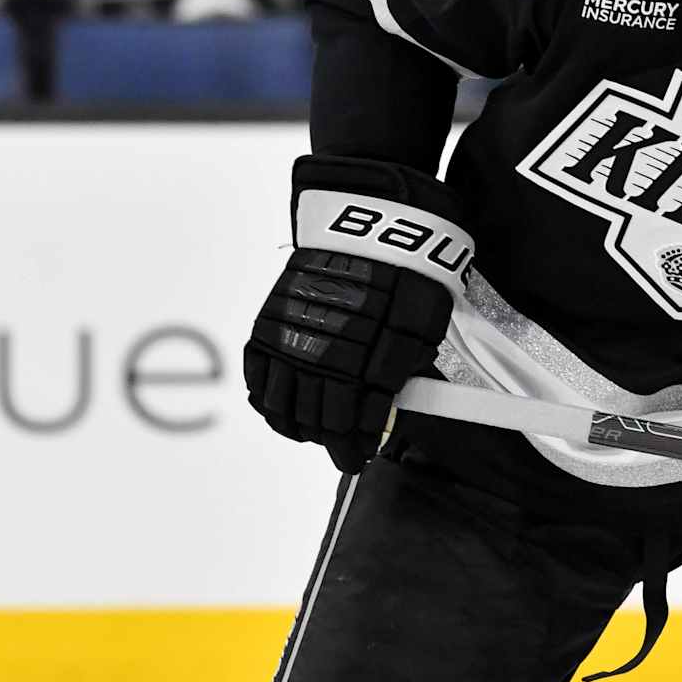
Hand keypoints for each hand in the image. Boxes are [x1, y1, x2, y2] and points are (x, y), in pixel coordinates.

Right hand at [243, 156, 468, 472]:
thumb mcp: (423, 326)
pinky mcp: (270, 325)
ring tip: (313, 432)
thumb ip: (404, 371)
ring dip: (298, 427)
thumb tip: (392, 407)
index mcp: (365, 367)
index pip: (354, 428)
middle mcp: (323, 360)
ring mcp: (291, 343)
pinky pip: (258, 377)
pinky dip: (267, 399)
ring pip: (282, 408)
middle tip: (342, 452)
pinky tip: (281, 407)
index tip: (361, 456)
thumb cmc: (406, 273)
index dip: (357, 448)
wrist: (366, 225)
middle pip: (318, 423)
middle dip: (331, 443)